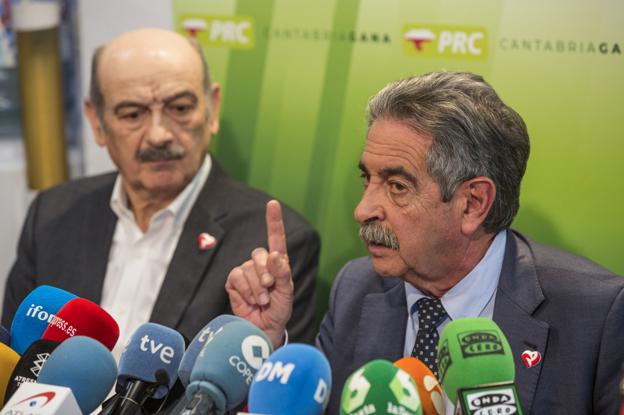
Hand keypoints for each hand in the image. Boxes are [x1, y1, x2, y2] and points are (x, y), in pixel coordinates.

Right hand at [225, 200, 292, 347]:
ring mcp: (246, 271)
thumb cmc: (278, 311)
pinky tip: (251, 300)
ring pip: (248, 268)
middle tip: (270, 288)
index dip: (273, 221)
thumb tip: (276, 254)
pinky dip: (245, 291)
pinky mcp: (233, 281)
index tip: (272, 204)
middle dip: (266, 272)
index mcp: (278, 263)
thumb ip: (283, 273)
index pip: (276, 238)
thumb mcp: (287, 293)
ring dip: (257, 287)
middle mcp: (261, 264)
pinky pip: (237, 277)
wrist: (263, 329)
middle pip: (260, 254)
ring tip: (262, 300)